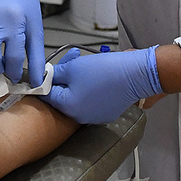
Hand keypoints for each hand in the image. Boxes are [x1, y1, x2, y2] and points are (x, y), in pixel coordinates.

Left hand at [43, 47, 161, 123]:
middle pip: (63, 97)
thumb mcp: (73, 67)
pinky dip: (90, 91)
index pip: (47, 95)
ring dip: (77, 84)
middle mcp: (79, 117)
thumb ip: (55, 74)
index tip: (46, 71)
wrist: (135, 74)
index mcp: (68, 107)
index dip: (45, 81)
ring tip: (86, 67)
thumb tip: (46, 78)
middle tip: (70, 62)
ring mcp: (94, 117)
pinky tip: (97, 78)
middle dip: (64, 80)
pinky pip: (91, 102)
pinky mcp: (106, 114)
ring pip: (77, 99)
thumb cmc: (105, 70)